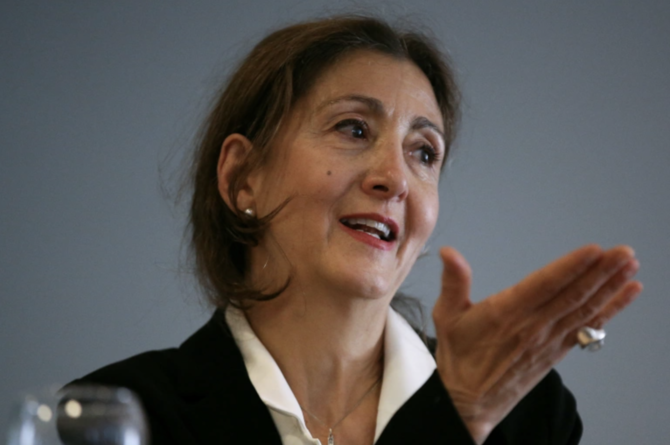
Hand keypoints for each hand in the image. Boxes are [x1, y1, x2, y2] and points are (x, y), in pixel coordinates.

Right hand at [432, 245, 641, 443]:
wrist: (469, 402)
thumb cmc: (459, 357)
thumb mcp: (446, 316)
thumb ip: (453, 282)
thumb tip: (449, 253)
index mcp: (506, 314)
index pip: (544, 286)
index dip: (571, 268)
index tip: (594, 251)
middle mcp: (532, 326)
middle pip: (573, 295)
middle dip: (602, 272)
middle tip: (624, 253)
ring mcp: (548, 340)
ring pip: (584, 309)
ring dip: (610, 287)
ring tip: (630, 267)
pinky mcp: (557, 350)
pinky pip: (587, 327)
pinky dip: (610, 310)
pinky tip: (626, 294)